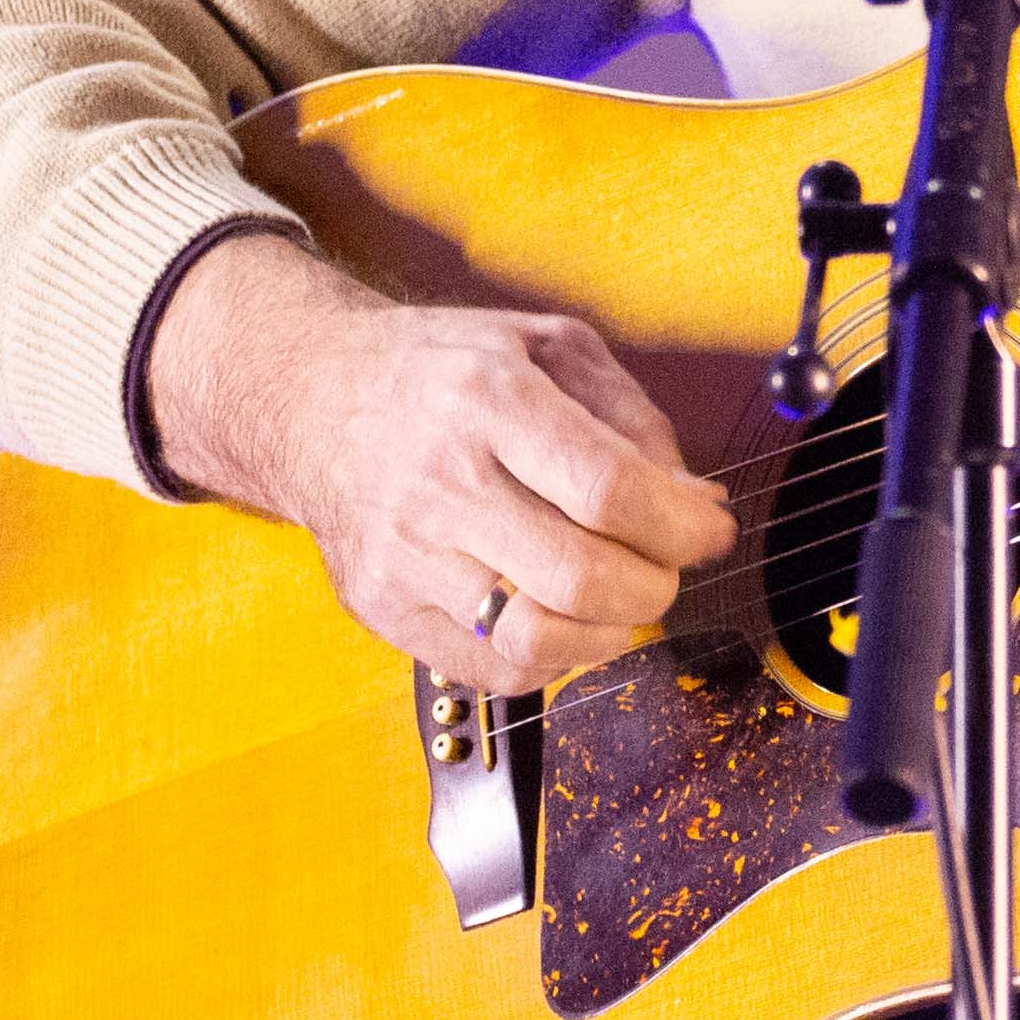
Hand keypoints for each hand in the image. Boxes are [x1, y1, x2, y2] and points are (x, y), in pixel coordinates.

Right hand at [143, 232, 737, 690]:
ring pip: (537, 641)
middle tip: (664, 569)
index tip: (708, 531)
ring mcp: (404, 554)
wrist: (311, 397)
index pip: (609, 490)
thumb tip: (697, 503)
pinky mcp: (381, 608)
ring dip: (608, 634)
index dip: (682, 526)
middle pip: (581, 576)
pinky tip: (560, 617)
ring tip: (617, 600)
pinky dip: (552, 660)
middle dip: (656, 586)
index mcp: (489, 400)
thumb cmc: (443, 372)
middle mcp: (441, 480)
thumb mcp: (549, 348)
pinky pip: (492, 671)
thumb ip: (634, 420)